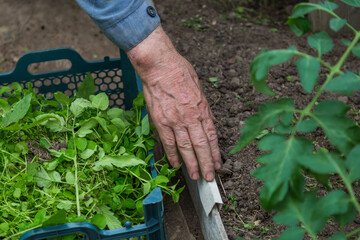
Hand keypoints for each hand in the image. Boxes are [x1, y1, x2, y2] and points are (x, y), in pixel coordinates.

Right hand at [127, 26, 220, 180]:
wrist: (159, 66)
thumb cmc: (180, 72)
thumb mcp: (199, 87)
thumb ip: (203, 107)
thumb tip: (209, 121)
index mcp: (202, 108)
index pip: (211, 136)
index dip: (215, 152)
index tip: (218, 163)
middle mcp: (190, 117)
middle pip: (200, 145)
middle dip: (206, 163)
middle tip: (209, 177)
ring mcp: (174, 120)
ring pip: (185, 147)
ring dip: (191, 163)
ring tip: (195, 176)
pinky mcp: (160, 121)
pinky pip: (168, 142)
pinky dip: (172, 154)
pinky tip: (175, 164)